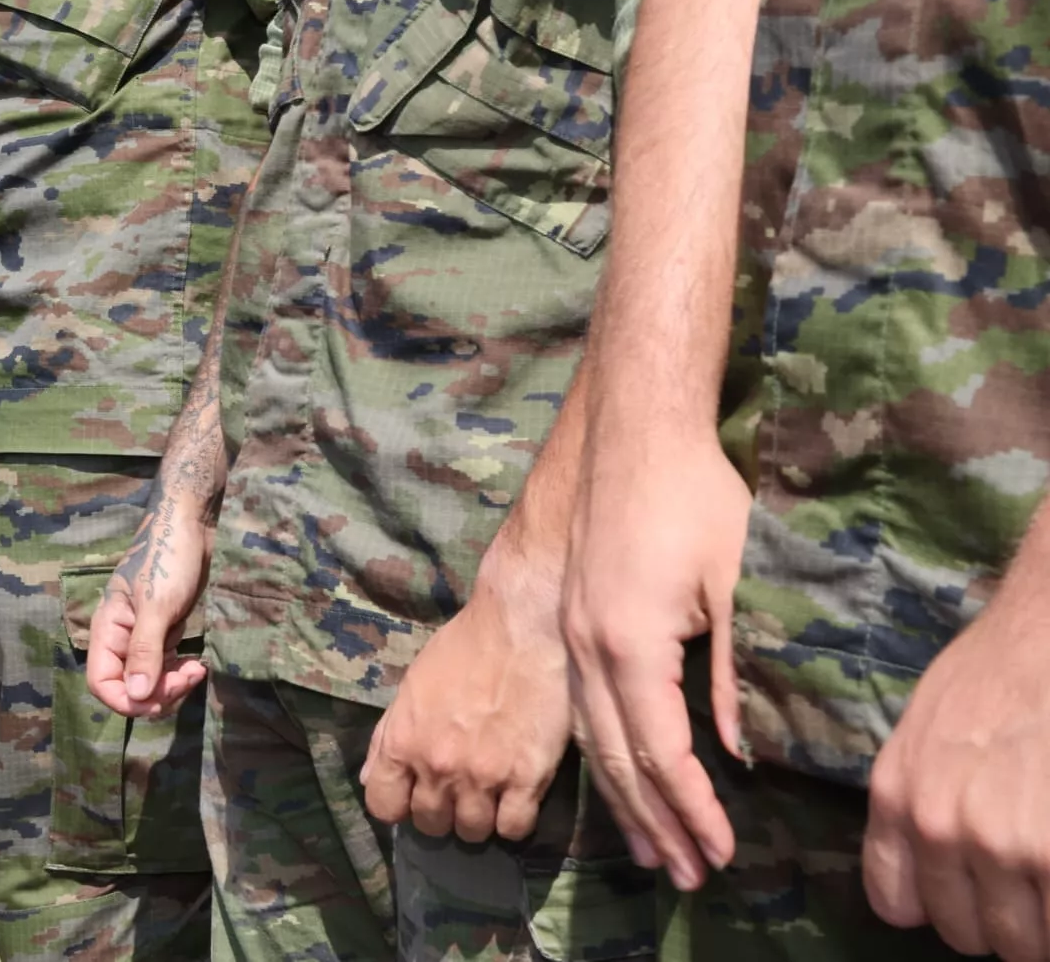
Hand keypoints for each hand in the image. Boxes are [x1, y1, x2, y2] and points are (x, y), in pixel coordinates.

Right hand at [87, 497, 211, 719]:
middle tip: (187, 679)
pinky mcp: (164, 635)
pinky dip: (180, 675)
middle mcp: (121, 639)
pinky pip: (166, 670)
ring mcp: (143, 638)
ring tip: (196, 671)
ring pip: (149, 683)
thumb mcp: (156, 605)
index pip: (101, 683)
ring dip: (171, 688)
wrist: (191, 526)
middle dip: (156, 695)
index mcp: (108, 630)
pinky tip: (197, 665)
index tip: (158, 699)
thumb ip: (144, 652)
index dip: (125, 700)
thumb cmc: (168, 558)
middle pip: (127, 689)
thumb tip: (136, 697)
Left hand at [362, 560, 570, 842]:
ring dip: (478, 818)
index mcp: (404, 743)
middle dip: (441, 811)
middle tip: (457, 789)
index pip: (384, 807)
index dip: (398, 805)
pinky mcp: (528, 779)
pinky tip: (516, 797)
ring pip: (472, 832)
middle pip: (430, 824)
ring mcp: (484, 777)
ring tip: (489, 793)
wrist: (521, 627)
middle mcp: (438, 767)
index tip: (414, 794)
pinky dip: (514, 820)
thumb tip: (371, 779)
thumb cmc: (463, 649)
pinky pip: (514, 829)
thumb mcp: (412, 687)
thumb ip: (388, 738)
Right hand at [563, 432, 750, 889]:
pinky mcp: (573, 620)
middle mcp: (587, 648)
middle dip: (654, 822)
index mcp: (627, 642)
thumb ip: (733, 671)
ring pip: (591, 738)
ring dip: (623, 800)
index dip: (691, 808)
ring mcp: (573, 634)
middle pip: (616, 757)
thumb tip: (737, 750)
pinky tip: (620, 777)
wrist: (635, 432)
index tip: (721, 854)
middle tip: (686, 877)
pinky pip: (583, 709)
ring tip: (650, 851)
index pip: (660, 749)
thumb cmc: (695, 496)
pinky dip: (604, 756)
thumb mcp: (734, 583)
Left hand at [864, 595, 1049, 958]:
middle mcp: (942, 827)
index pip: (898, 906)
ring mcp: (1006, 845)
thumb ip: (918, 805)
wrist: (1049, 635)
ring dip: (1044, 921)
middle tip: (1029, 882)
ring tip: (1048, 872)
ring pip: (1026, 944)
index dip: (942, 907)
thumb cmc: (995, 676)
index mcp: (899, 798)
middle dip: (1004, 918)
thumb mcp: (923, 735)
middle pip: (970, 934)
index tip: (971, 894)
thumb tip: (939, 871)